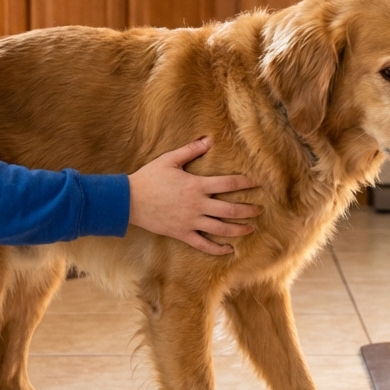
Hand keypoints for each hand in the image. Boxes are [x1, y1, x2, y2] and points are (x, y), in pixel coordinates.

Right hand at [128, 136, 260, 255]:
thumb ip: (191, 150)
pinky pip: (204, 245)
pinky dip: (218, 249)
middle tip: (260, 210)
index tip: (256, 182)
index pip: (228, 184)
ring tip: (251, 228)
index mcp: (196, 185)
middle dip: (248, 210)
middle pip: (230, 210)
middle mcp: (197, 205)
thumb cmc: (149, 177)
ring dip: (239, 230)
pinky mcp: (182, 234)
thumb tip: (209, 139)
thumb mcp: (169, 160)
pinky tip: (230, 250)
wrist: (129, 200)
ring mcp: (190, 222)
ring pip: (221, 229)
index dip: (245, 182)